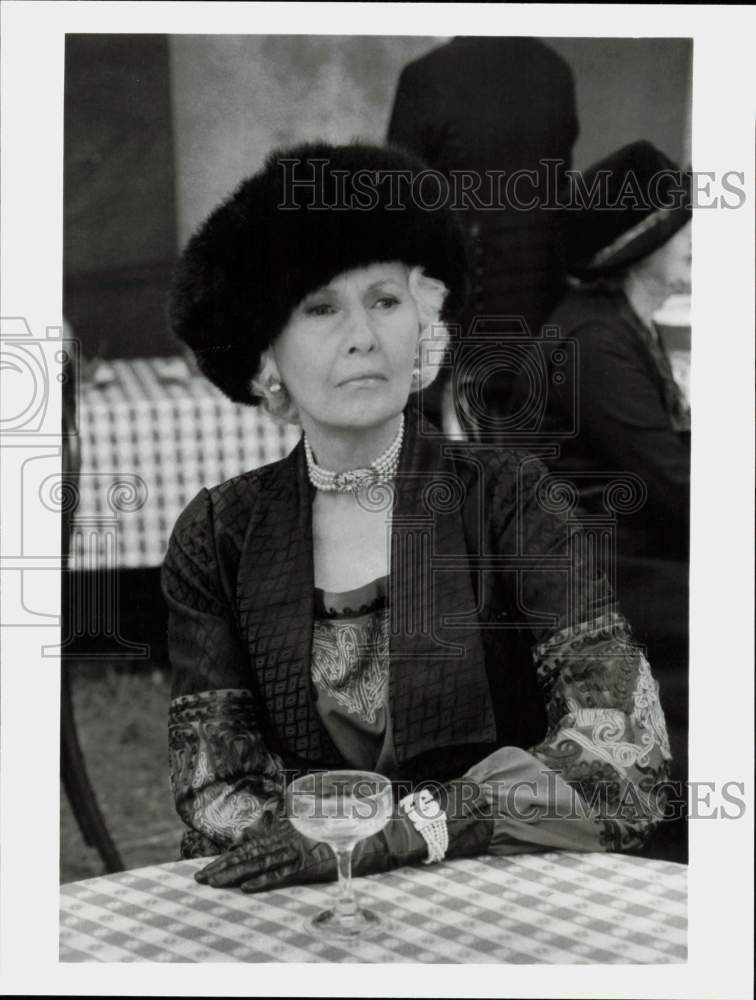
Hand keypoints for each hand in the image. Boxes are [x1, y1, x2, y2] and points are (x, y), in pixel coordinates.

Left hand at [195, 810, 335, 892]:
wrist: (360, 835)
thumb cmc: (333, 831)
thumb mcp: (304, 826)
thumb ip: (281, 825)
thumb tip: (259, 828)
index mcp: (282, 833)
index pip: (249, 846)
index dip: (226, 857)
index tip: (207, 867)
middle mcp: (285, 841)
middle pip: (248, 855)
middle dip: (222, 867)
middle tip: (199, 878)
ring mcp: (295, 852)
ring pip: (259, 864)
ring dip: (235, 875)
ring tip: (214, 883)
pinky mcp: (307, 865)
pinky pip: (282, 874)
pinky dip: (264, 881)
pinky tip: (247, 888)